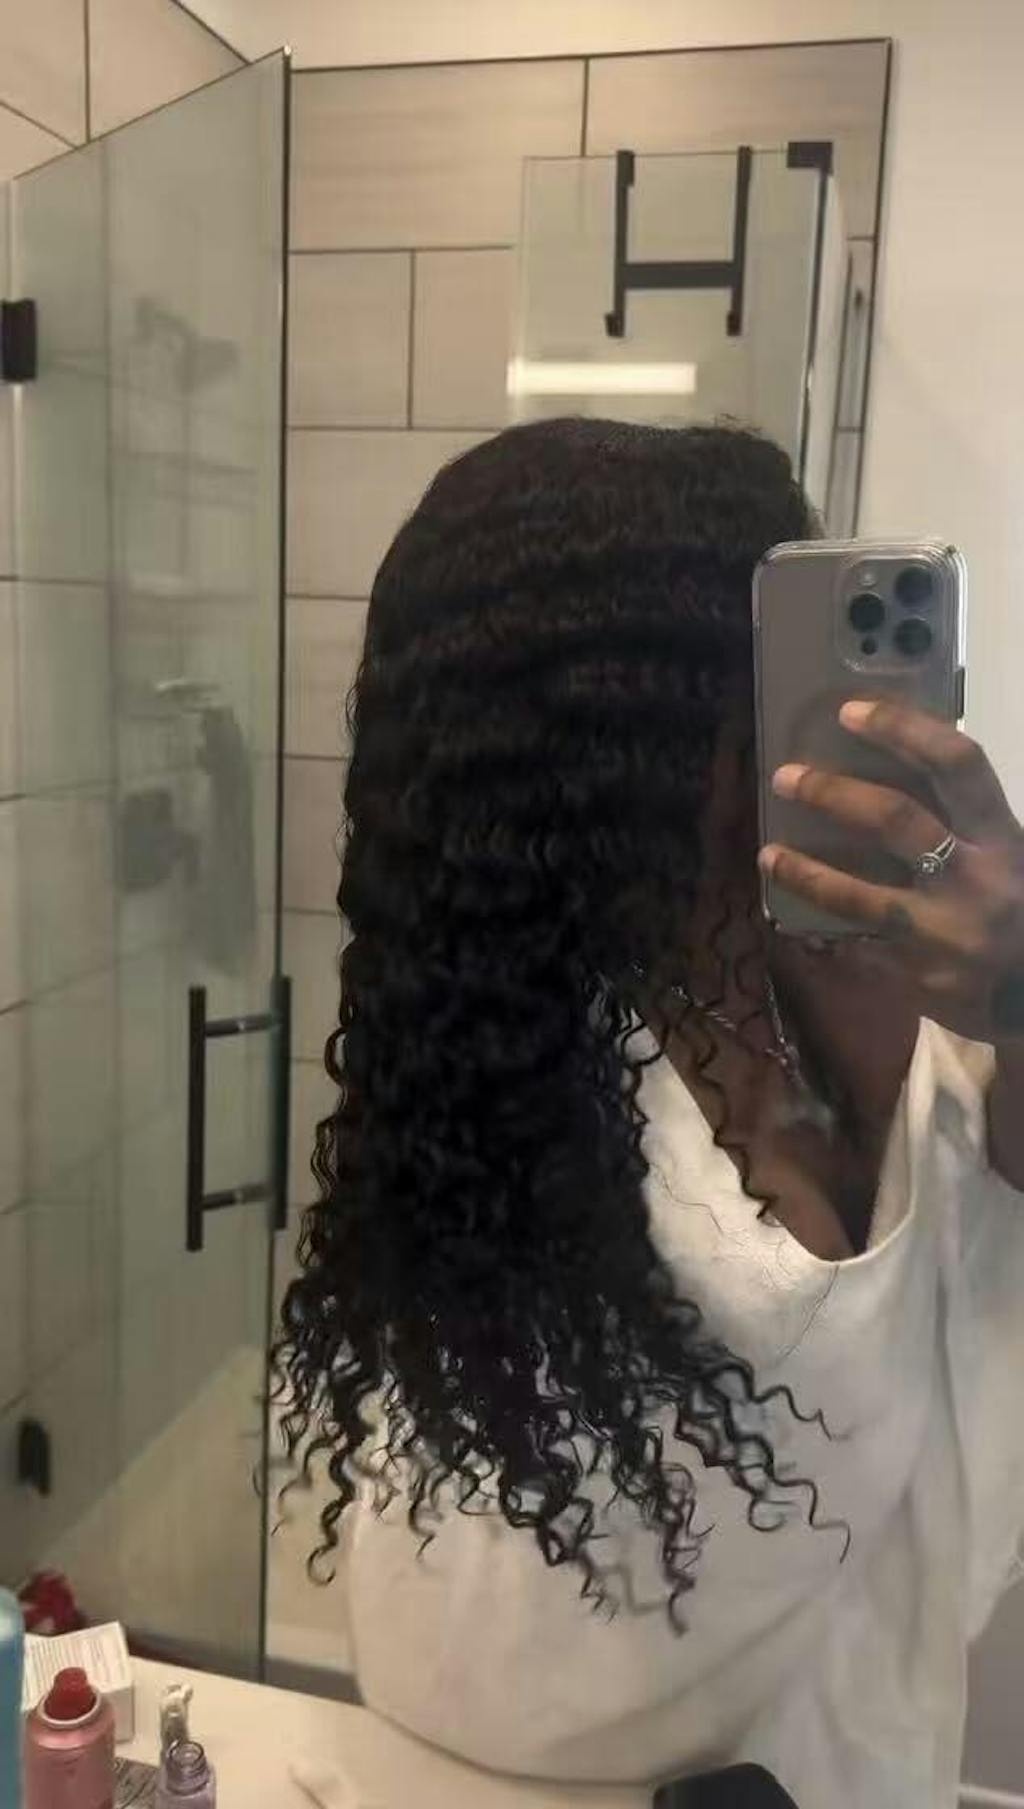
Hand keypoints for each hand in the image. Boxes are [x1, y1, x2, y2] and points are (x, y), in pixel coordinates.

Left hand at [760, 699, 1023, 1043]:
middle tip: (785, 777)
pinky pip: (860, 945)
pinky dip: (828, 932)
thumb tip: (884, 764)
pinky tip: (799, 922)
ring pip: (859, 896)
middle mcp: (978, 877)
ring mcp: (947, 931)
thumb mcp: (1004, 855)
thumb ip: (960, 819)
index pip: (957, 764)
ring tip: (767, 854)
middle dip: (832, 793)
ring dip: (804, 873)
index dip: (903, 730)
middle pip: (895, 819)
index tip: (849, 712)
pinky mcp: (922, 977)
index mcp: (1002, 836)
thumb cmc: (1014, 906)